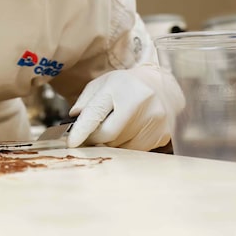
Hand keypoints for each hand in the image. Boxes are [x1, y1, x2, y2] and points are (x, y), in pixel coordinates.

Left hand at [66, 66, 183, 149]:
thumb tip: (73, 120)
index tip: (71, 142)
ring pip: (121, 145)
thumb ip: (85, 101)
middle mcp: (139, 102)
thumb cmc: (126, 85)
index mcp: (119, 86)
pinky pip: (136, 150)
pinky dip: (126, 145)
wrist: (162, 86)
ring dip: (111, 142)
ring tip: (115, 126)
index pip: (96, 113)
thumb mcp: (102, 84)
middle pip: (108, 135)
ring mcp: (154, 119)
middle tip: (91, 134)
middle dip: (95, 138)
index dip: (82, 130)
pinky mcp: (163, 134)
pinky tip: (129, 131)